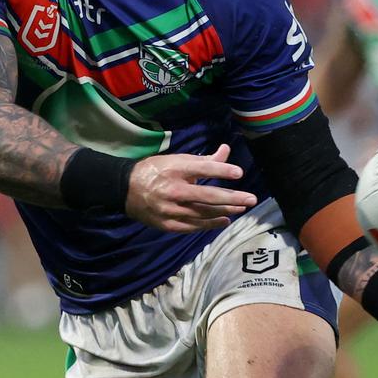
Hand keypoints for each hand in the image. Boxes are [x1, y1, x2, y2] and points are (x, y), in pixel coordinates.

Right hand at [126, 144, 254, 231]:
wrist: (125, 189)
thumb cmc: (156, 171)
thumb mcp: (177, 160)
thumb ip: (204, 160)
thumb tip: (227, 150)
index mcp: (174, 169)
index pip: (202, 169)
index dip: (221, 170)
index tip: (239, 173)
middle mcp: (172, 190)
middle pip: (207, 196)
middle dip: (232, 198)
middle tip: (251, 199)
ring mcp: (170, 210)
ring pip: (203, 213)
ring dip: (225, 211)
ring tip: (241, 208)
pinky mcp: (167, 224)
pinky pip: (193, 226)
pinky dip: (210, 224)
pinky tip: (224, 220)